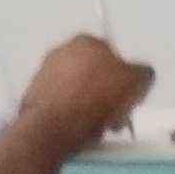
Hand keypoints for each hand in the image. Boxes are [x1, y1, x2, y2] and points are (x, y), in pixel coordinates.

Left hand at [14, 34, 155, 147]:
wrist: (54, 127)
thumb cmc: (97, 99)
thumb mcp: (138, 82)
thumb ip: (143, 74)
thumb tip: (141, 76)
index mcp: (86, 41)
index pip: (112, 57)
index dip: (124, 81)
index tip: (127, 100)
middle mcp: (60, 52)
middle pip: (93, 76)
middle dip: (106, 96)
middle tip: (114, 117)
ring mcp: (42, 74)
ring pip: (76, 93)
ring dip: (89, 109)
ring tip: (97, 128)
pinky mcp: (32, 99)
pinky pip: (60, 108)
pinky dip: (70, 118)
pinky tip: (78, 132)